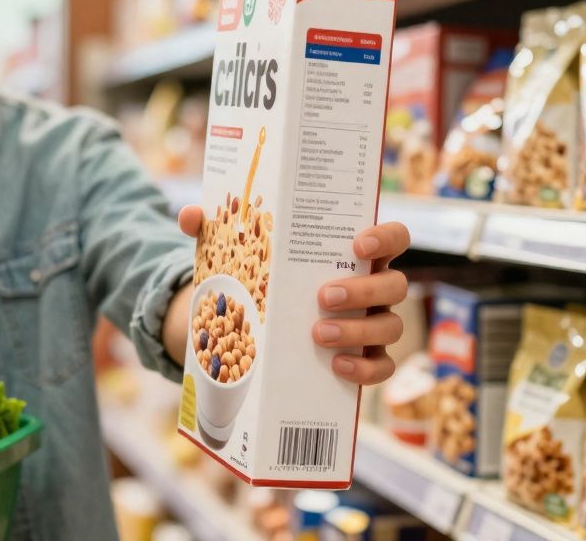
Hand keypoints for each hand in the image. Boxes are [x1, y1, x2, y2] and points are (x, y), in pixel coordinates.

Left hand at [177, 206, 409, 384]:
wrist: (258, 323)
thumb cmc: (263, 274)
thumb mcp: (238, 250)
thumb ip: (215, 229)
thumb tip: (190, 215)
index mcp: (355, 254)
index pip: (394, 237)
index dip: (386, 237)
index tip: (358, 243)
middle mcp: (373, 288)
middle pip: (395, 285)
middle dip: (364, 290)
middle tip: (323, 296)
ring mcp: (374, 325)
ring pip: (391, 327)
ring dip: (359, 331)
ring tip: (318, 334)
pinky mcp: (366, 361)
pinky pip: (382, 368)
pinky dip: (364, 370)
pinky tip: (335, 367)